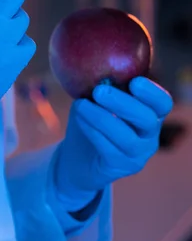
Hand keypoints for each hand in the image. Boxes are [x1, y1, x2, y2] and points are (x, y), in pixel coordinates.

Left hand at [55, 77, 172, 207]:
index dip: (152, 93)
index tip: (134, 82)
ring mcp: (136, 154)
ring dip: (102, 118)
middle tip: (99, 91)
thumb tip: (97, 74)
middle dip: (124, 103)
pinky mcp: (119, 167)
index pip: (162, 103)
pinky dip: (92, 131)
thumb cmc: (92, 119)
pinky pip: (109, 149)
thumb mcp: (98, 100)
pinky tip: (80, 119)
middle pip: (147, 120)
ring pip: (127, 138)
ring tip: (81, 105)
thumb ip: (104, 87)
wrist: (79, 156)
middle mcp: (149, 135)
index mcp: (150, 113)